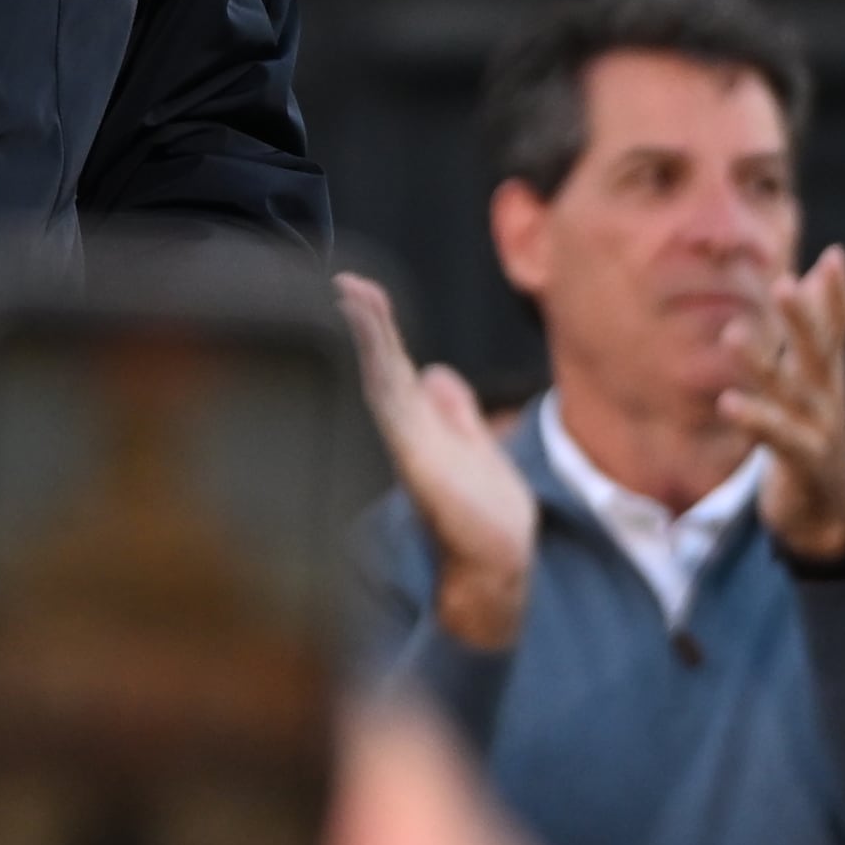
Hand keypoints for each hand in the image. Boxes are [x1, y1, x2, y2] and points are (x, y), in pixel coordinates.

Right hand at [340, 271, 532, 650]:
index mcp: (420, 429)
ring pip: (381, 376)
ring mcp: (406, 442)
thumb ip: (456, 413)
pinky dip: (379, 363)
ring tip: (350, 293)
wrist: (497, 563)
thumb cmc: (488, 519)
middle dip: (366, 322)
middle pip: (381, 366)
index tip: (363, 291)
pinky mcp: (413, 452)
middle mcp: (406, 433)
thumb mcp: (477, 450)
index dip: (380, 331)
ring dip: (368, 333)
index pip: (395, 368)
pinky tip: (371, 338)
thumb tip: (436, 372)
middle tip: (346, 281)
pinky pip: (391, 397)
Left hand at [722, 247, 844, 562]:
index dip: (838, 296)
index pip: (838, 329)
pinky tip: (727, 403)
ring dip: (761, 364)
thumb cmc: (816, 434)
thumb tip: (815, 274)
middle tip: (785, 284)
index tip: (835, 255)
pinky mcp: (803, 463)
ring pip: (789, 393)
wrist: (829, 514)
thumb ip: (820, 330)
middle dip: (802, 320)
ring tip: (732, 334)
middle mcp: (829, 398)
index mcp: (829, 376)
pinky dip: (755, 419)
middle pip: (817, 353)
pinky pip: (776, 438)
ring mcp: (820, 431)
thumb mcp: (820, 381)